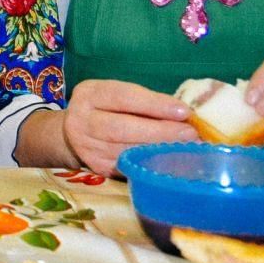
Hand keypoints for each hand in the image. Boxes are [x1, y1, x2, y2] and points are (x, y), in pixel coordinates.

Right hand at [52, 79, 196, 176]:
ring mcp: (88, 147)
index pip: (123, 97)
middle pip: (122, 128)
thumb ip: (145, 101)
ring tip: (187, 147)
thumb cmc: (108, 108)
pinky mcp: (98, 167)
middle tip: (190, 134)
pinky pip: (129, 166)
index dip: (154, 104)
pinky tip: (171, 160)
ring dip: (160, 150)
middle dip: (160, 131)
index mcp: (90, 95)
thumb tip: (184, 113)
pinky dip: (152, 163)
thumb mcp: (118, 95)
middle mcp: (83, 121)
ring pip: (126, 151)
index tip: (183, 111)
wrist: (73, 133)